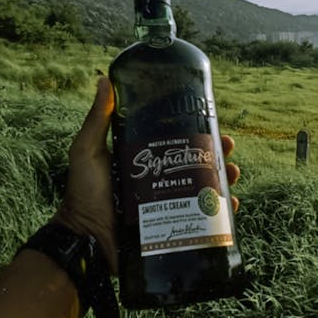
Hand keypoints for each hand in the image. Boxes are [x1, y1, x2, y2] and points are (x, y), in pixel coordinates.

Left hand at [53, 76, 239, 273]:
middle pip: (196, 163)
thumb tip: (104, 79)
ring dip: (224, 179)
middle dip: (218, 154)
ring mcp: (167, 204)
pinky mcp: (172, 226)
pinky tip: (230, 203)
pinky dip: (219, 212)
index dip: (198, 131)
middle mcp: (159, 180)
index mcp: (144, 159)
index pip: (177, 141)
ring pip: (204, 188)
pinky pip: (202, 218)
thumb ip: (97, 118)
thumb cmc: (83, 192)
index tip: (214, 123)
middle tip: (228, 148)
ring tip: (233, 173)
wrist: (85, 239)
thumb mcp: (88, 150)